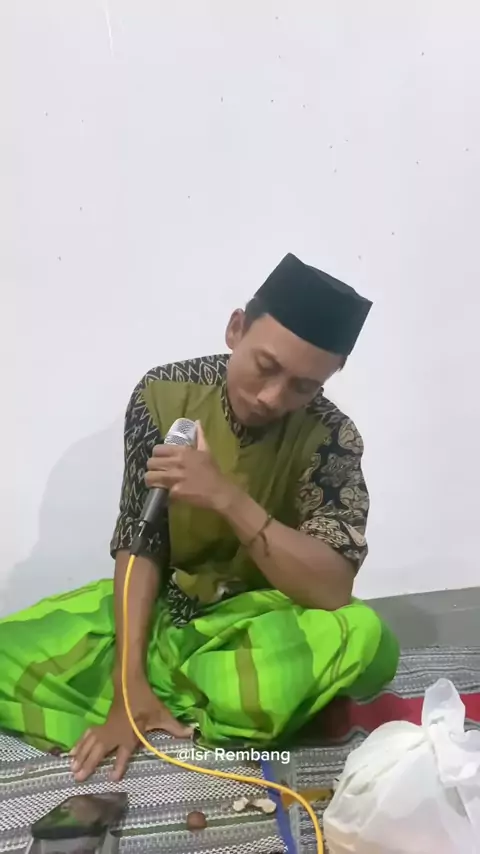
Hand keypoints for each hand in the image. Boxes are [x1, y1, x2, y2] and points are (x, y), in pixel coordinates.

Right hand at [70, 680, 191, 781]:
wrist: (130, 683)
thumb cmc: (146, 701)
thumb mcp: (162, 714)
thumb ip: (174, 727)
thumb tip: (191, 734)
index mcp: (129, 734)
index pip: (124, 753)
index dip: (119, 765)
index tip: (112, 779)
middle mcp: (115, 733)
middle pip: (99, 751)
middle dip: (89, 764)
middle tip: (77, 779)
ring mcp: (106, 728)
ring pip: (90, 743)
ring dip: (81, 756)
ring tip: (71, 769)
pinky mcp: (102, 724)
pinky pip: (87, 735)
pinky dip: (79, 744)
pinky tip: (71, 753)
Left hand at [145, 421, 236, 512]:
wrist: (219, 491)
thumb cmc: (212, 471)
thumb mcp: (206, 450)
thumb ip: (199, 436)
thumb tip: (197, 422)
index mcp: (182, 451)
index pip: (157, 449)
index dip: (156, 455)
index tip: (160, 460)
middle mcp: (176, 462)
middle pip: (151, 463)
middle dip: (152, 468)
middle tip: (157, 472)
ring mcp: (175, 477)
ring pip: (150, 476)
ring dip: (152, 480)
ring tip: (157, 483)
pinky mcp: (175, 491)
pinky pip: (160, 490)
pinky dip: (163, 492)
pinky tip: (167, 493)